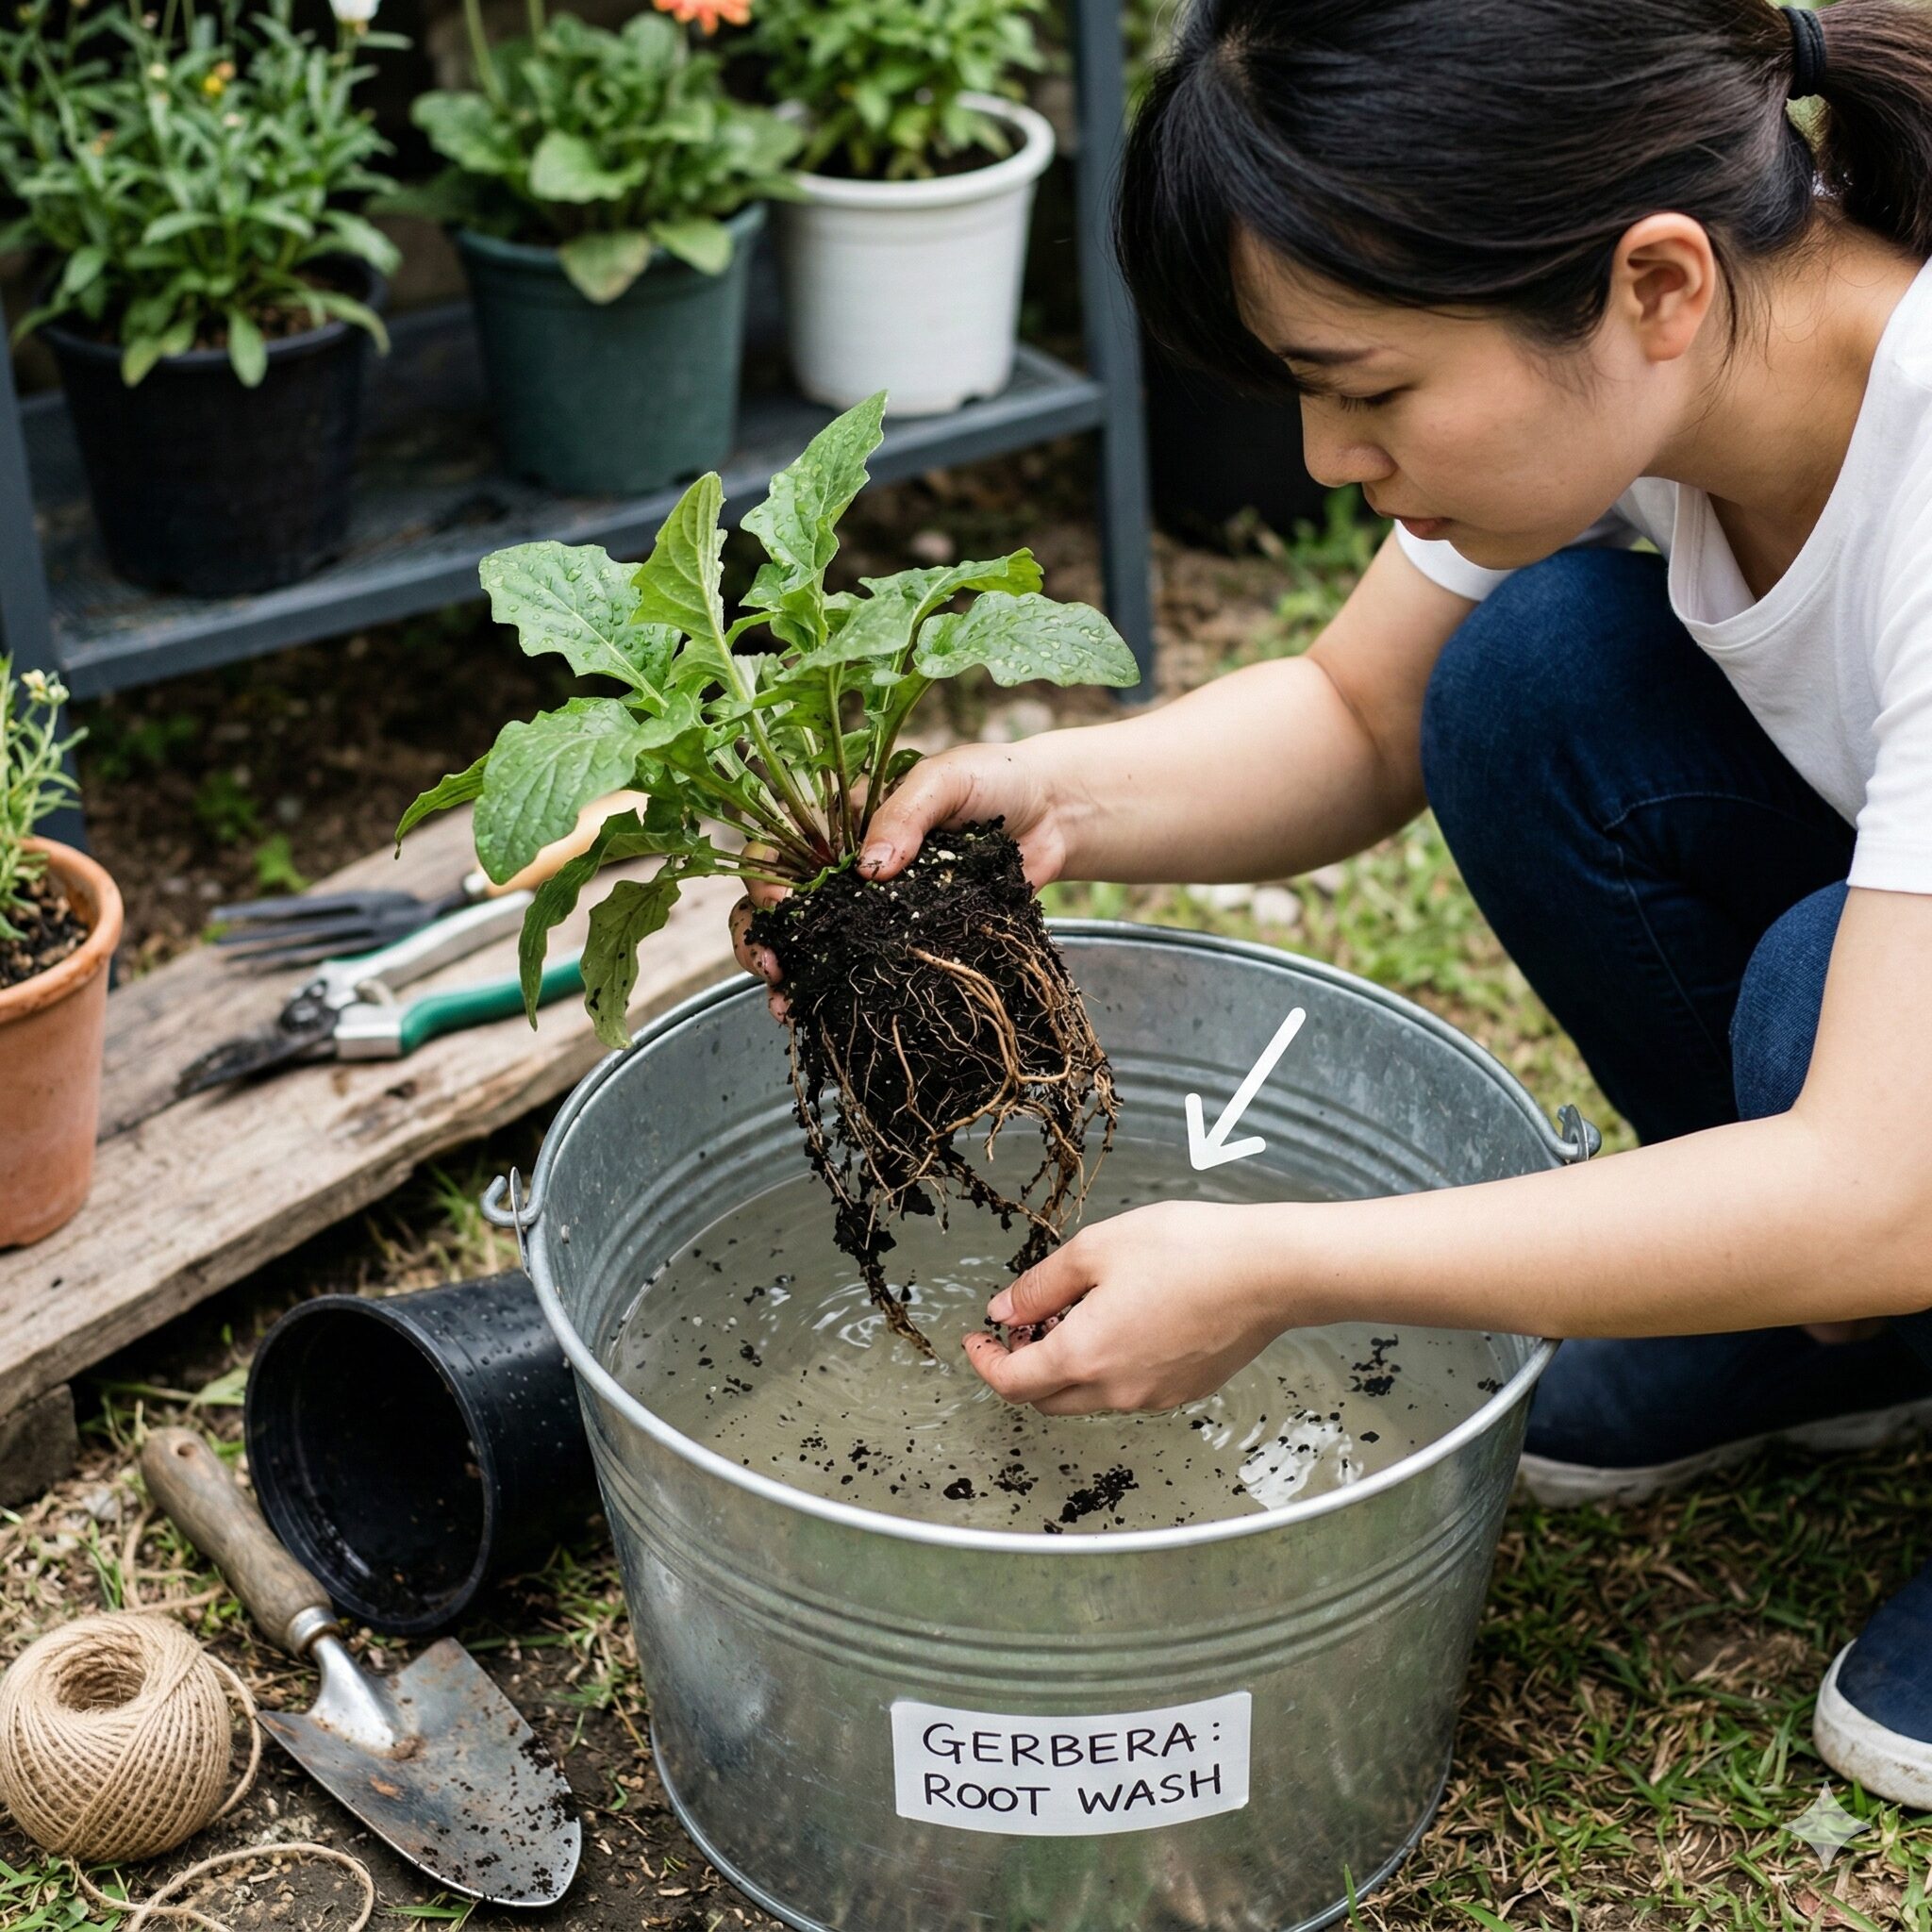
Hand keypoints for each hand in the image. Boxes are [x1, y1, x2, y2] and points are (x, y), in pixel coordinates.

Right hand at [729, 740, 1070, 1018]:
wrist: (1055, 817)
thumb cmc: (996, 780)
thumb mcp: (945, 779)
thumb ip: (903, 814)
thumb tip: (868, 868)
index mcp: (840, 824)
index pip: (779, 849)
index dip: (767, 880)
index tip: (785, 907)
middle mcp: (845, 869)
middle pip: (778, 907)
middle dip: (761, 939)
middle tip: (772, 967)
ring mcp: (872, 912)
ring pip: (809, 947)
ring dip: (788, 977)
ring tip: (786, 1004)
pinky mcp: (906, 943)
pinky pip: (861, 970)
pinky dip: (834, 995)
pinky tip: (819, 1017)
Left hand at [962, 1202, 1288, 1414]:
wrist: (1268, 1271)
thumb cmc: (1188, 1251)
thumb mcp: (1095, 1250)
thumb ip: (1040, 1286)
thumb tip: (1005, 1311)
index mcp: (1084, 1356)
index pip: (1012, 1383)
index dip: (985, 1362)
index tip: (977, 1339)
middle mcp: (1116, 1390)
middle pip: (1045, 1399)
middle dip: (1022, 1366)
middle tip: (1025, 1322)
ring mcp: (1152, 1397)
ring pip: (1087, 1396)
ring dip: (1066, 1366)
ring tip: (1077, 1312)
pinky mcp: (1184, 1390)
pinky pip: (1127, 1390)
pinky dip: (1106, 1367)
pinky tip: (1122, 1321)